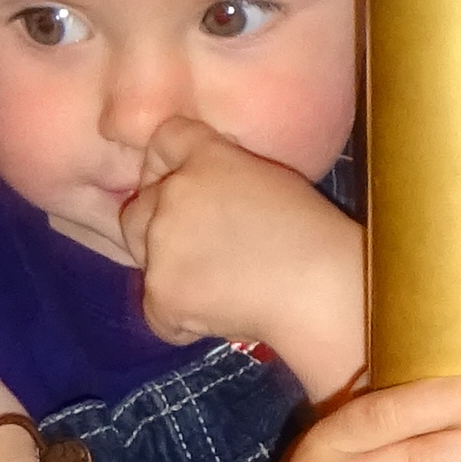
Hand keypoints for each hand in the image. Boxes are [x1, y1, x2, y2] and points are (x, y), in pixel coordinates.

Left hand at [121, 119, 364, 397]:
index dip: (167, 164)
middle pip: (140, 205)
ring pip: (143, 257)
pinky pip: (157, 311)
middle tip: (202, 249)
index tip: (183, 187)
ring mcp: (161, 245)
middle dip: (161, 224)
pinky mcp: (161, 294)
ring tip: (216, 287)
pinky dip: (181, 321)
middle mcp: (173, 193)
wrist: (319, 288)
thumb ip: (225, 174)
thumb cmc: (314, 234)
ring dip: (170, 271)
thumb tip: (209, 196)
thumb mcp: (270, 178)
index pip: (164, 140)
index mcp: (206, 158)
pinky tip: (219, 317)